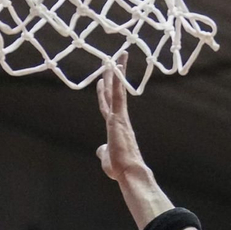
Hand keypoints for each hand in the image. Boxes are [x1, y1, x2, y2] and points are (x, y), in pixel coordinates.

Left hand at [94, 54, 146, 183]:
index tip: (103, 80)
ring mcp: (119, 117)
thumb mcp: (106, 159)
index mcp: (115, 126)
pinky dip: (117, 82)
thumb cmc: (120, 168)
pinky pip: (117, 96)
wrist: (130, 172)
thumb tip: (100, 149)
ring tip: (116, 57)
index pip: (108, 104)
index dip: (104, 92)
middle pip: (114, 93)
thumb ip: (103, 151)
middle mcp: (119, 119)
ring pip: (116, 91)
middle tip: (113, 59)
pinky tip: (115, 69)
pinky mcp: (119, 118)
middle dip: (113, 76)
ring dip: (116, 74)